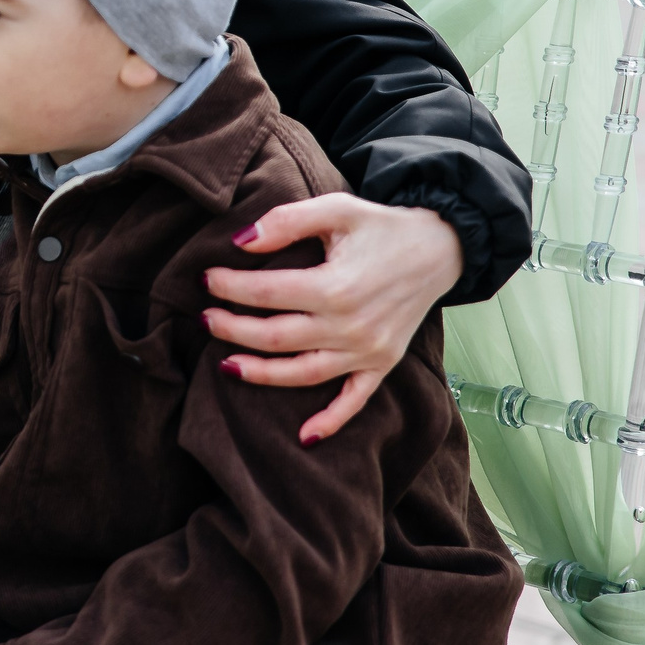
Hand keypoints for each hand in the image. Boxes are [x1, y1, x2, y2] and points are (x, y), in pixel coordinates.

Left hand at [204, 193, 462, 443]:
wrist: (440, 248)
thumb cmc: (381, 226)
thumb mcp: (336, 209)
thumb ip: (286, 221)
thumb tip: (240, 242)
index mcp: (336, 286)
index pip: (266, 293)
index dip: (230, 287)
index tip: (206, 278)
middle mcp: (351, 326)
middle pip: (276, 338)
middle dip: (232, 330)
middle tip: (204, 319)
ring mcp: (368, 351)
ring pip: (303, 373)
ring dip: (261, 373)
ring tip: (226, 365)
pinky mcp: (383, 364)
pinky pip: (355, 400)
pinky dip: (331, 421)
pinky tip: (303, 436)